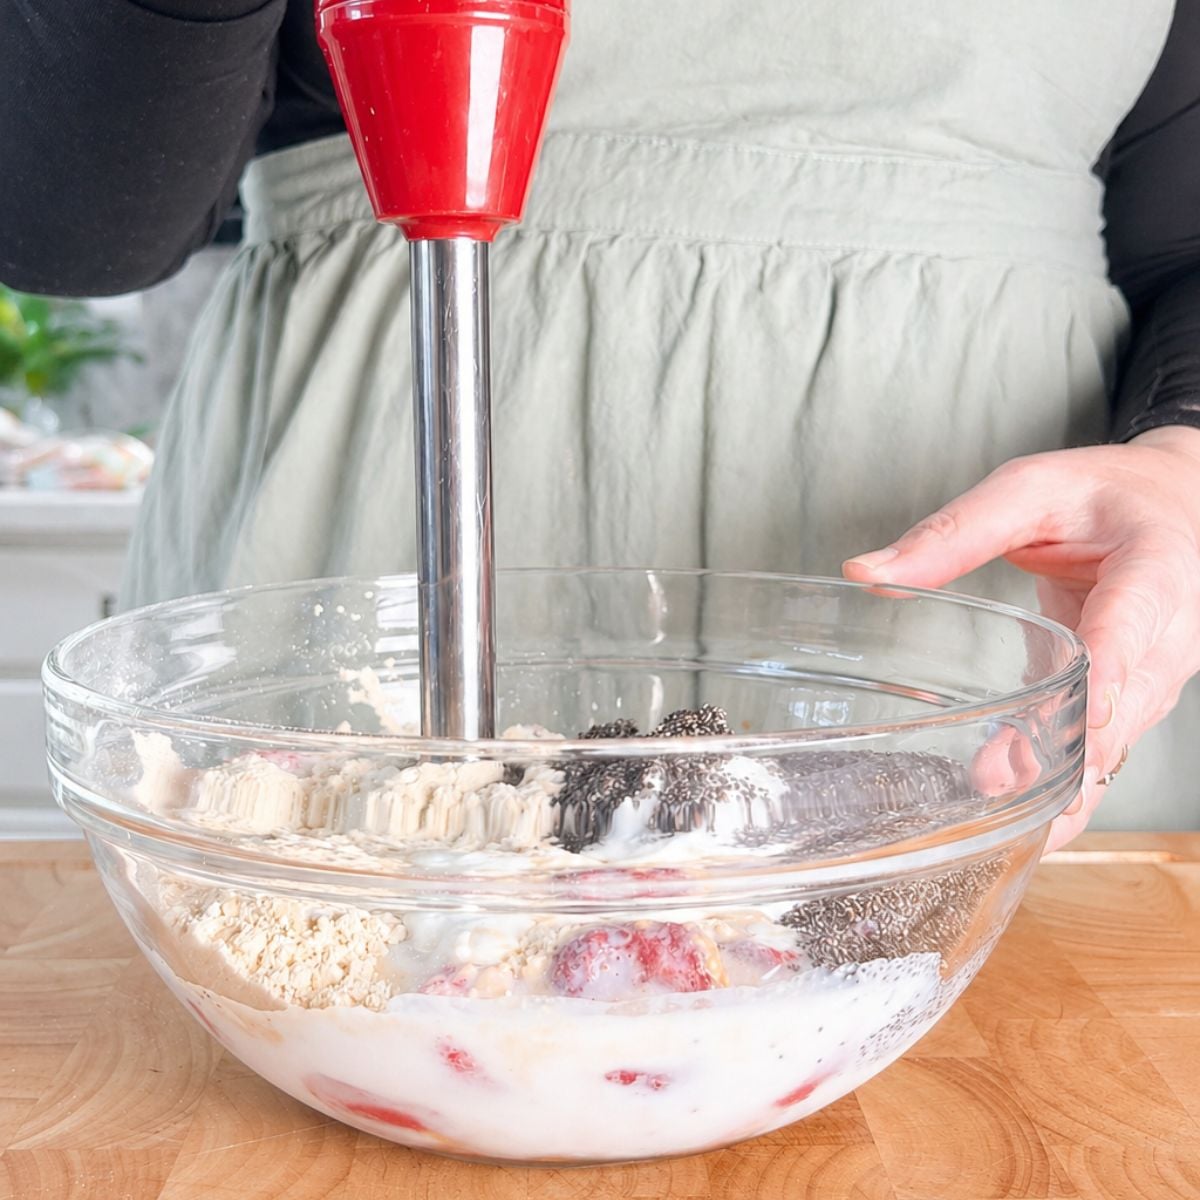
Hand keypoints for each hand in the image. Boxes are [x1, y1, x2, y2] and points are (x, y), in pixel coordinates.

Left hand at [842, 426, 1199, 853]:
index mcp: (1156, 565)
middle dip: (1074, 745)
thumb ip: (955, 532)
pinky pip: (1107, 746)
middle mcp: (1170, 630)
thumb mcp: (1031, 490)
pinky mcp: (1136, 698)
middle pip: (1130, 699)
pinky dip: (1067, 778)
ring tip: (997, 796)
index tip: (1088, 710)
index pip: (1135, 620)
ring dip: (1065, 773)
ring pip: (1120, 736)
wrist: (1172, 506)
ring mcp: (1158, 672)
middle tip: (1007, 778)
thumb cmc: (1104, 494)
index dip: (1113, 666)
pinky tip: (1020, 805)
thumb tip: (865, 572)